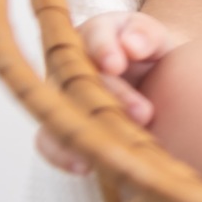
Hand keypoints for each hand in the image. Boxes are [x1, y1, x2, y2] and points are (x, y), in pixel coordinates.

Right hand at [35, 10, 182, 174]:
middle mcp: (70, 64)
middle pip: (81, 79)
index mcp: (94, 34)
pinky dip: (61, 154)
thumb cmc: (147, 51)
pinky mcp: (60, 125)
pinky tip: (84, 167)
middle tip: (145, 113)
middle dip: (111, 97)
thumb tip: (132, 46)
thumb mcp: (153, 37)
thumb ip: (145, 35)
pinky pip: (49, 140)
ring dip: (87, 129)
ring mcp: (60, 96)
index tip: (117, 64)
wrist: (148, 77)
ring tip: (116, 147)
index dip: (103, 49)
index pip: (94, 36)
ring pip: (59, 111)